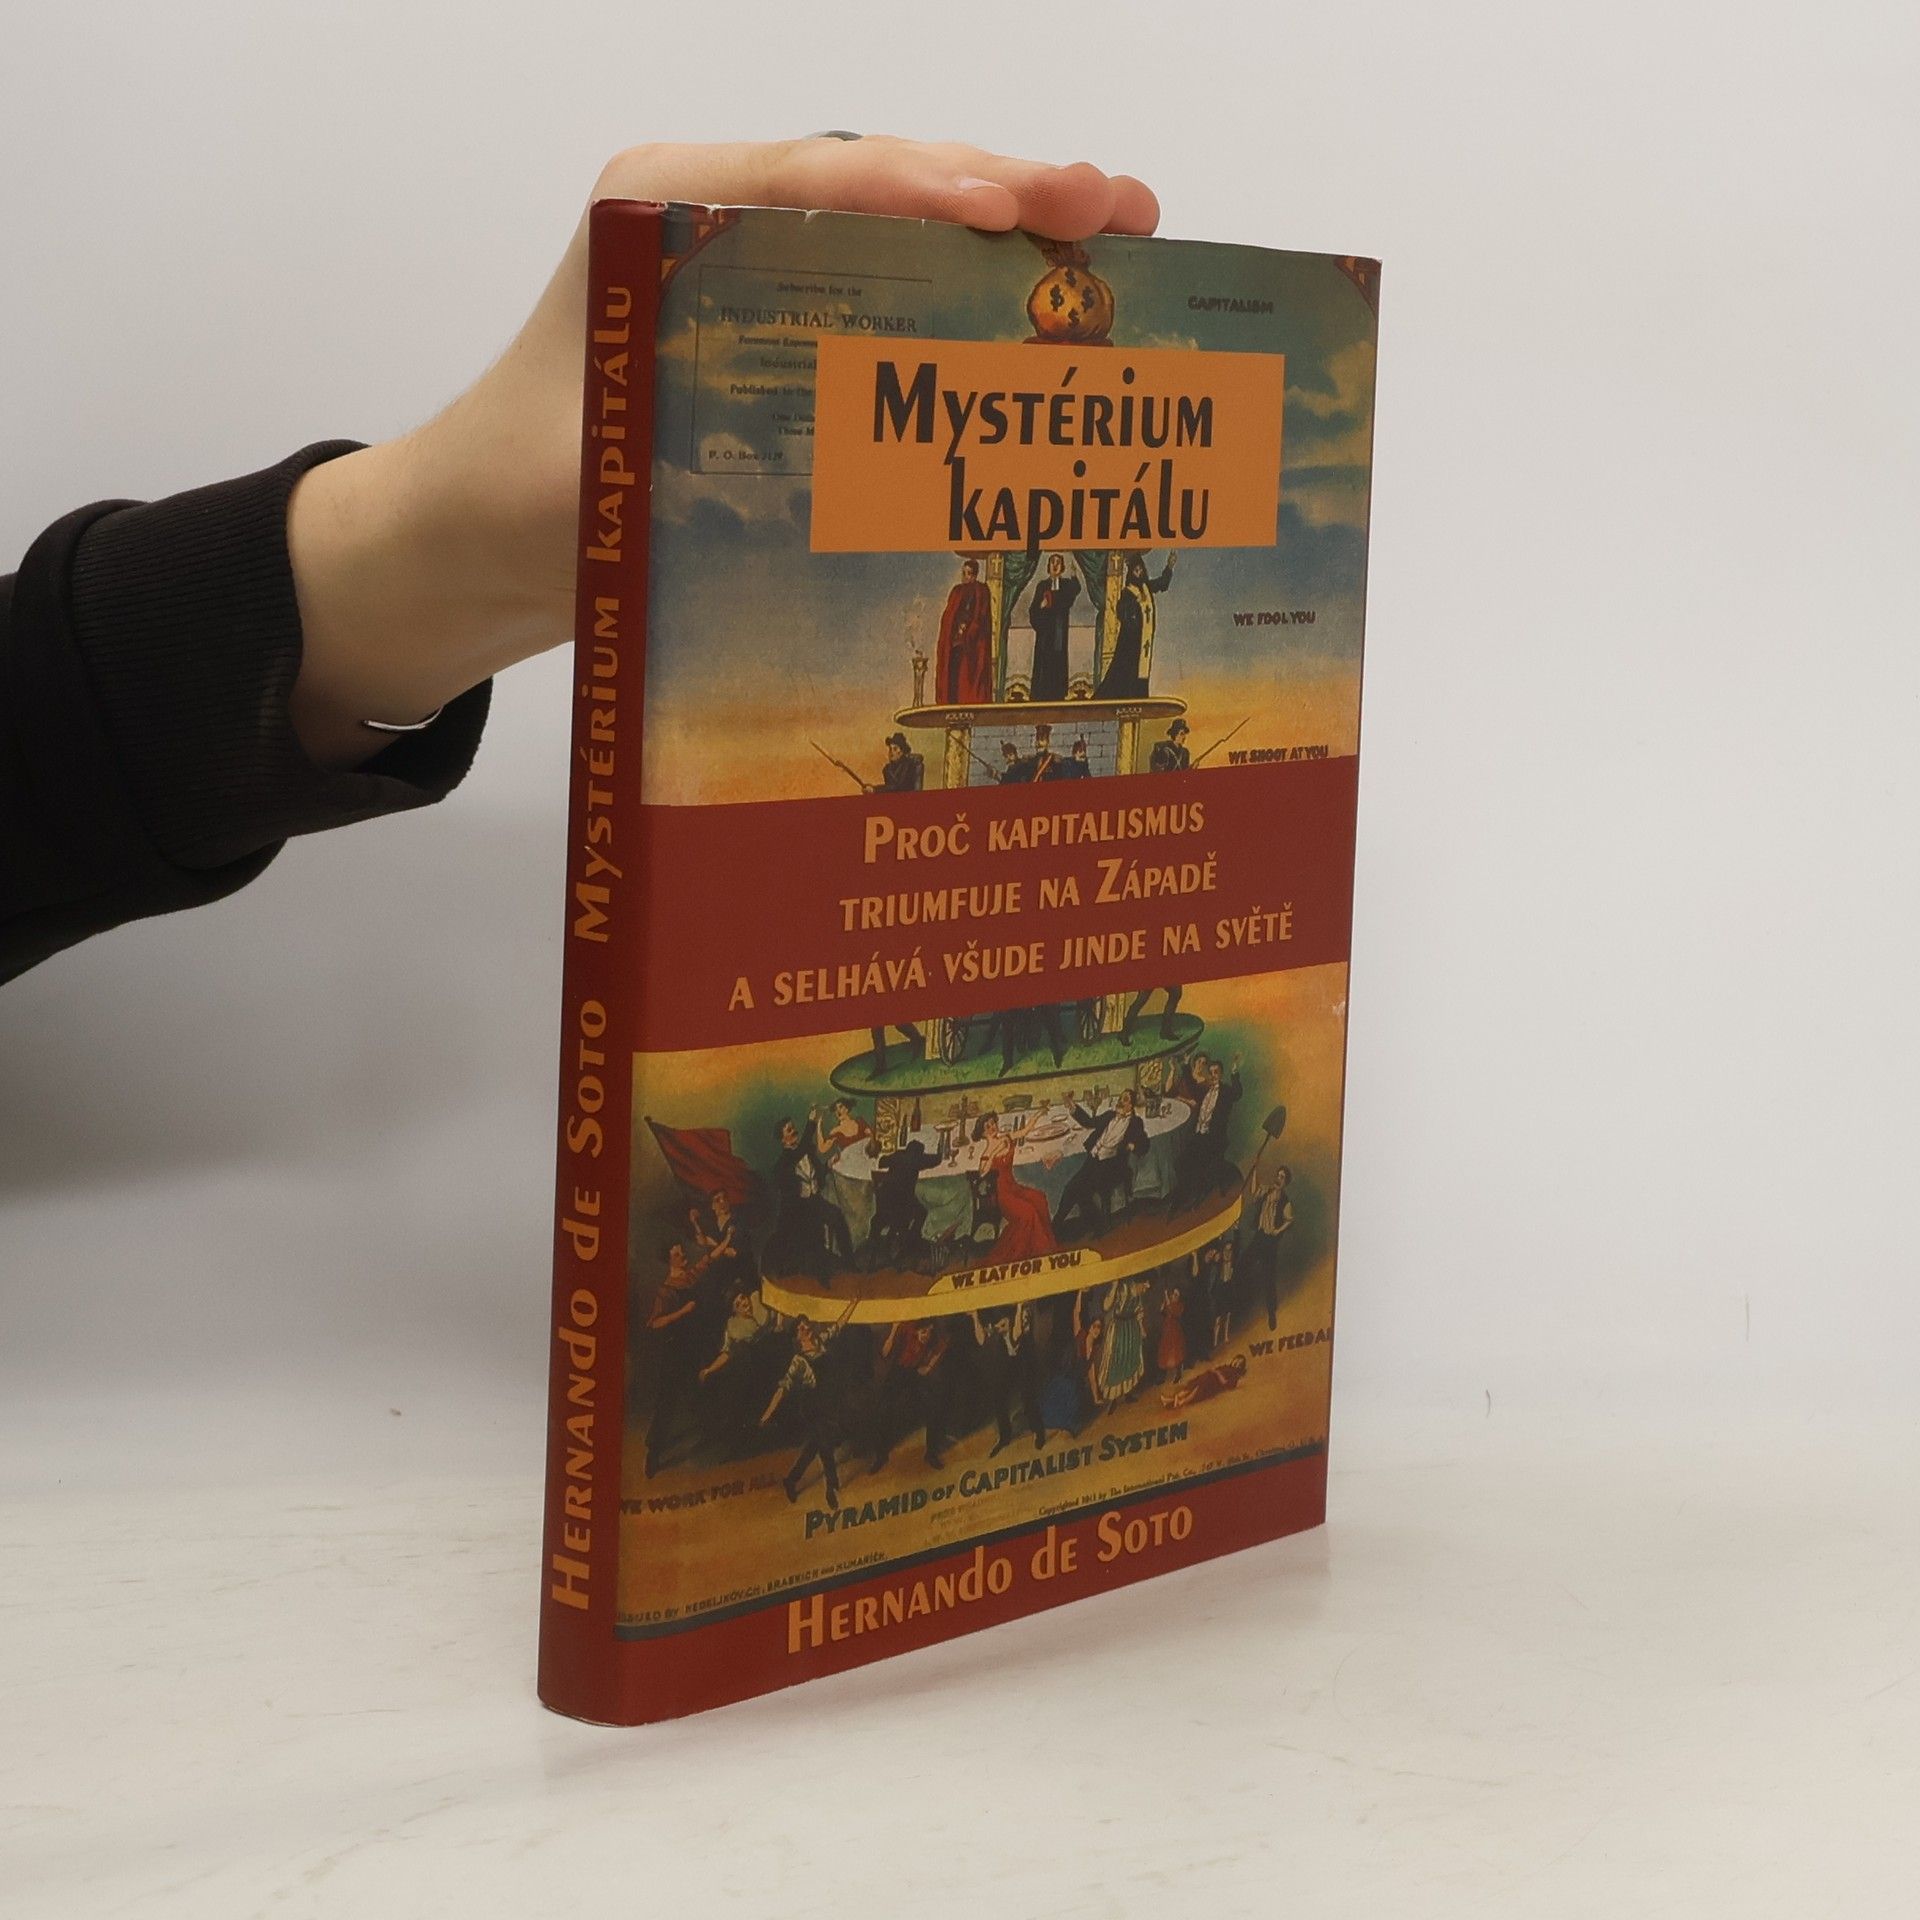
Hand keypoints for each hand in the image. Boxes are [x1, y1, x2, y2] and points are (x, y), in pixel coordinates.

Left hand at [286, 138, 1158, 766]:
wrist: (471, 536)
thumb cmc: (517, 496)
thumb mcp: (593, 475)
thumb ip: (686, 441)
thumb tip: (822, 451)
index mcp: (657, 210)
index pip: (813, 175)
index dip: (922, 188)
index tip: (1011, 216)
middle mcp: (713, 215)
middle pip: (881, 178)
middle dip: (1005, 188)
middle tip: (1116, 210)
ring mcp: (754, 264)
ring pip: (902, 220)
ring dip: (1011, 227)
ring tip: (1119, 233)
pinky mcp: (780, 320)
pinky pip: (890, 283)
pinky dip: (972, 288)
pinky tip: (1048, 303)